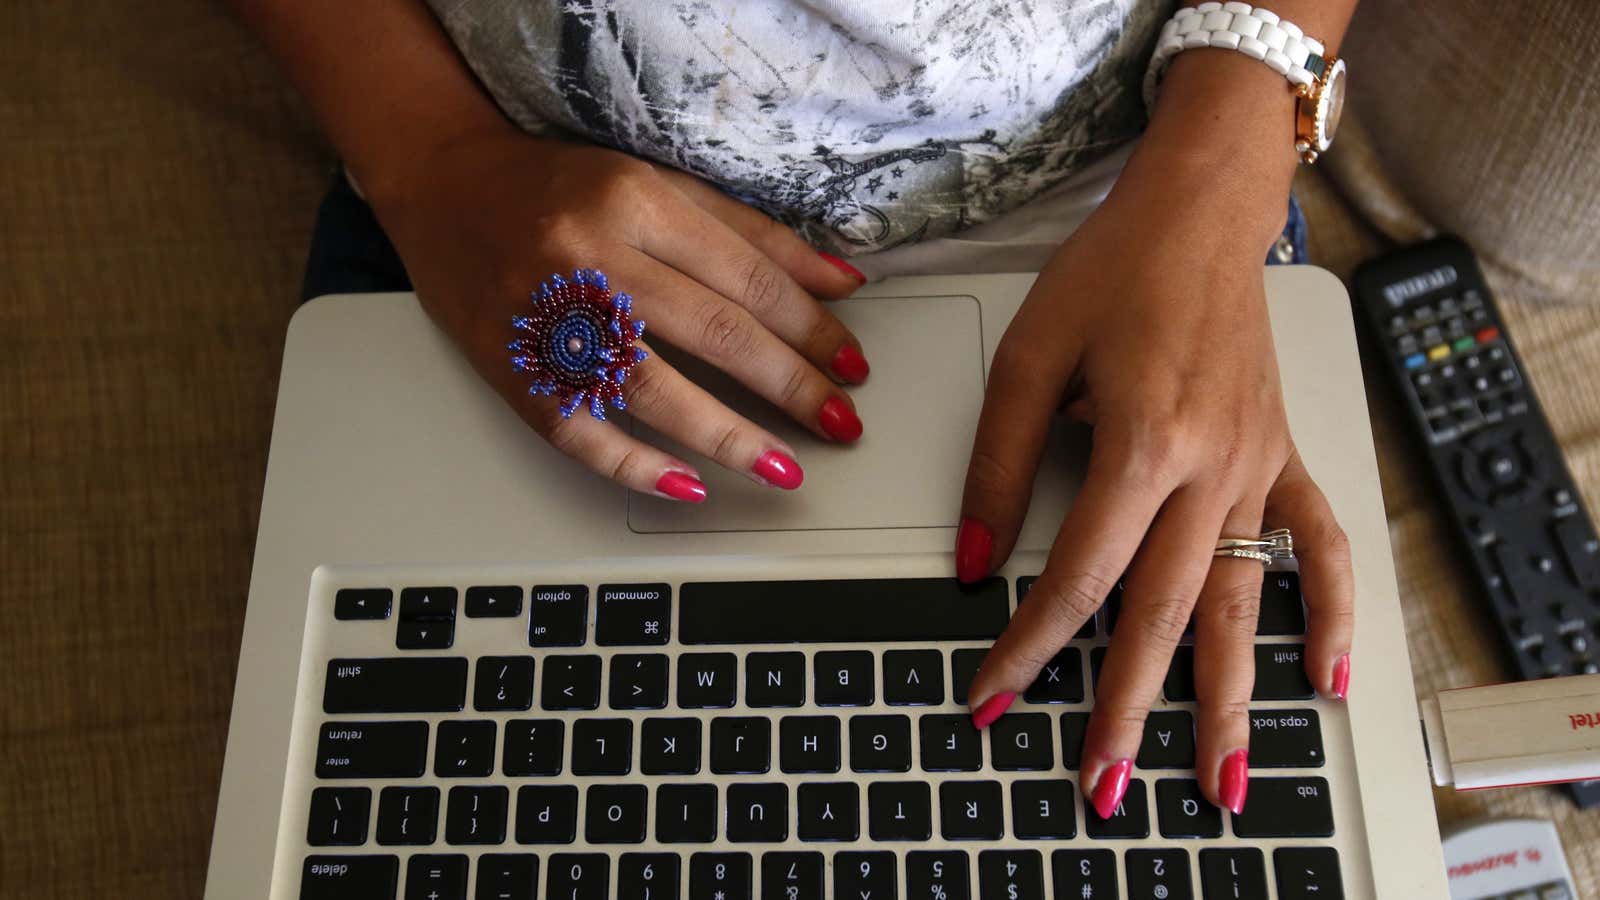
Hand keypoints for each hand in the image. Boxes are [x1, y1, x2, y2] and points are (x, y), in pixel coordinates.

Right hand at [370, 132, 870, 499]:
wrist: (442, 186)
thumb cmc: (558, 187)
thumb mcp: (658, 185)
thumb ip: (750, 235)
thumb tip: (840, 282)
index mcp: (634, 200)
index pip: (745, 277)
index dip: (810, 328)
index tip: (852, 364)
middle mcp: (590, 256)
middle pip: (712, 330)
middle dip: (790, 384)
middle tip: (841, 422)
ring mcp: (545, 316)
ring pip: (651, 387)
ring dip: (728, 436)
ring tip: (785, 466)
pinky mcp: (510, 366)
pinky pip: (577, 429)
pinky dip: (634, 464)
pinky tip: (688, 486)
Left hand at [955, 154, 1353, 818]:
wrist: (1198, 214)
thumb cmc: (1114, 270)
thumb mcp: (1028, 355)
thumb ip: (997, 462)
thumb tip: (973, 557)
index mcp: (1142, 439)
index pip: (1076, 573)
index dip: (1028, 645)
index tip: (991, 695)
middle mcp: (1210, 465)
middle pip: (1161, 611)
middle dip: (1125, 707)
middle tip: (1099, 785)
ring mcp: (1257, 466)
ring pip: (1241, 600)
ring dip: (1230, 697)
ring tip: (1219, 779)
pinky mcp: (1282, 456)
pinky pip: (1319, 545)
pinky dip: (1328, 614)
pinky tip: (1325, 678)